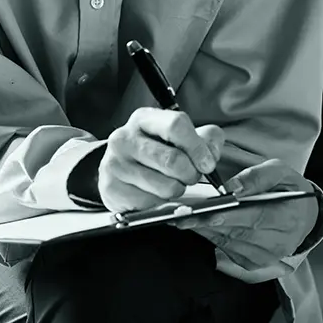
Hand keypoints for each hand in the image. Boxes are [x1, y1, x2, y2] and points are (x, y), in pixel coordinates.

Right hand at [98, 107, 224, 214]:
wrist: (119, 169)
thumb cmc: (155, 151)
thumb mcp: (181, 137)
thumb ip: (205, 139)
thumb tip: (211, 154)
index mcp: (145, 119)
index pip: (176, 125)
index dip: (197, 148)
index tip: (207, 163)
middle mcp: (125, 138)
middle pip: (173, 160)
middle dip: (190, 174)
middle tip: (190, 176)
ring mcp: (115, 163)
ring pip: (165, 186)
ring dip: (177, 190)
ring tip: (171, 184)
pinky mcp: (112, 188)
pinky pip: (151, 204)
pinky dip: (160, 204)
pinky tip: (154, 194)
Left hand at [175, 159, 318, 281]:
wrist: (303, 217)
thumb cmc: (290, 192)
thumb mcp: (282, 172)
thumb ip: (258, 176)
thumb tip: (232, 188)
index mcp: (288, 218)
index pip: (254, 218)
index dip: (227, 216)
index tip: (204, 212)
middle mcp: (278, 242)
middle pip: (236, 233)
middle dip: (206, 223)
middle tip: (181, 214)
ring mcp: (265, 257)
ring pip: (228, 243)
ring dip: (204, 231)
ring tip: (183, 218)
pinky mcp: (253, 263)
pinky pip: (226, 251)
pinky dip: (210, 238)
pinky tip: (198, 226)